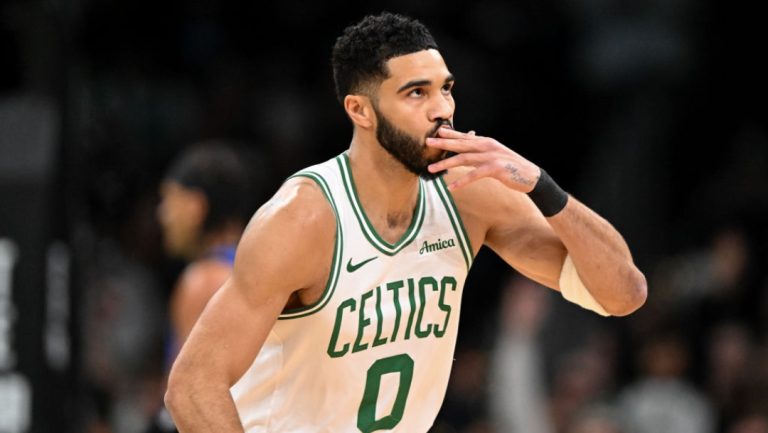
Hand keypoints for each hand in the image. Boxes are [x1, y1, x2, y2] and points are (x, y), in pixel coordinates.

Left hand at [426, 127, 540, 191]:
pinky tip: (451, 187)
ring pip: (464, 158)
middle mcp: (487, 146)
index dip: (450, 134)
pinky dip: (462, 181)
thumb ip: (479, 153)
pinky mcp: (495, 168)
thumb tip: (464, 153)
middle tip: (427, 142)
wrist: (530, 176)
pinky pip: (474, 175)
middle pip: (461, 144)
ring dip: (446, 164)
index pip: (465, 137)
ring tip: (431, 168)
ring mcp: (491, 156)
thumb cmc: (510, 168)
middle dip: (443, 143)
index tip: (436, 132)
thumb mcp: (493, 156)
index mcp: (486, 142)